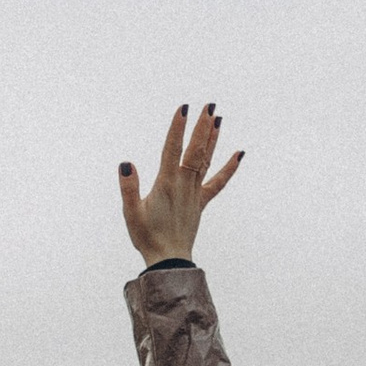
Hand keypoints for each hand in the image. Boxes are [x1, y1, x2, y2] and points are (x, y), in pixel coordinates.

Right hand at [121, 104, 243, 266]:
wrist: (169, 259)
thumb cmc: (146, 236)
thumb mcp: (131, 212)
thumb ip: (129, 187)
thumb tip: (126, 164)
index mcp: (166, 183)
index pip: (172, 149)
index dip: (177, 128)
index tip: (183, 108)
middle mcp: (184, 184)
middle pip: (195, 150)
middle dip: (201, 127)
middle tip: (209, 106)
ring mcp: (195, 192)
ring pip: (206, 160)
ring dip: (213, 139)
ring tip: (218, 119)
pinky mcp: (201, 202)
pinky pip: (218, 182)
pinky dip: (229, 168)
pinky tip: (239, 154)